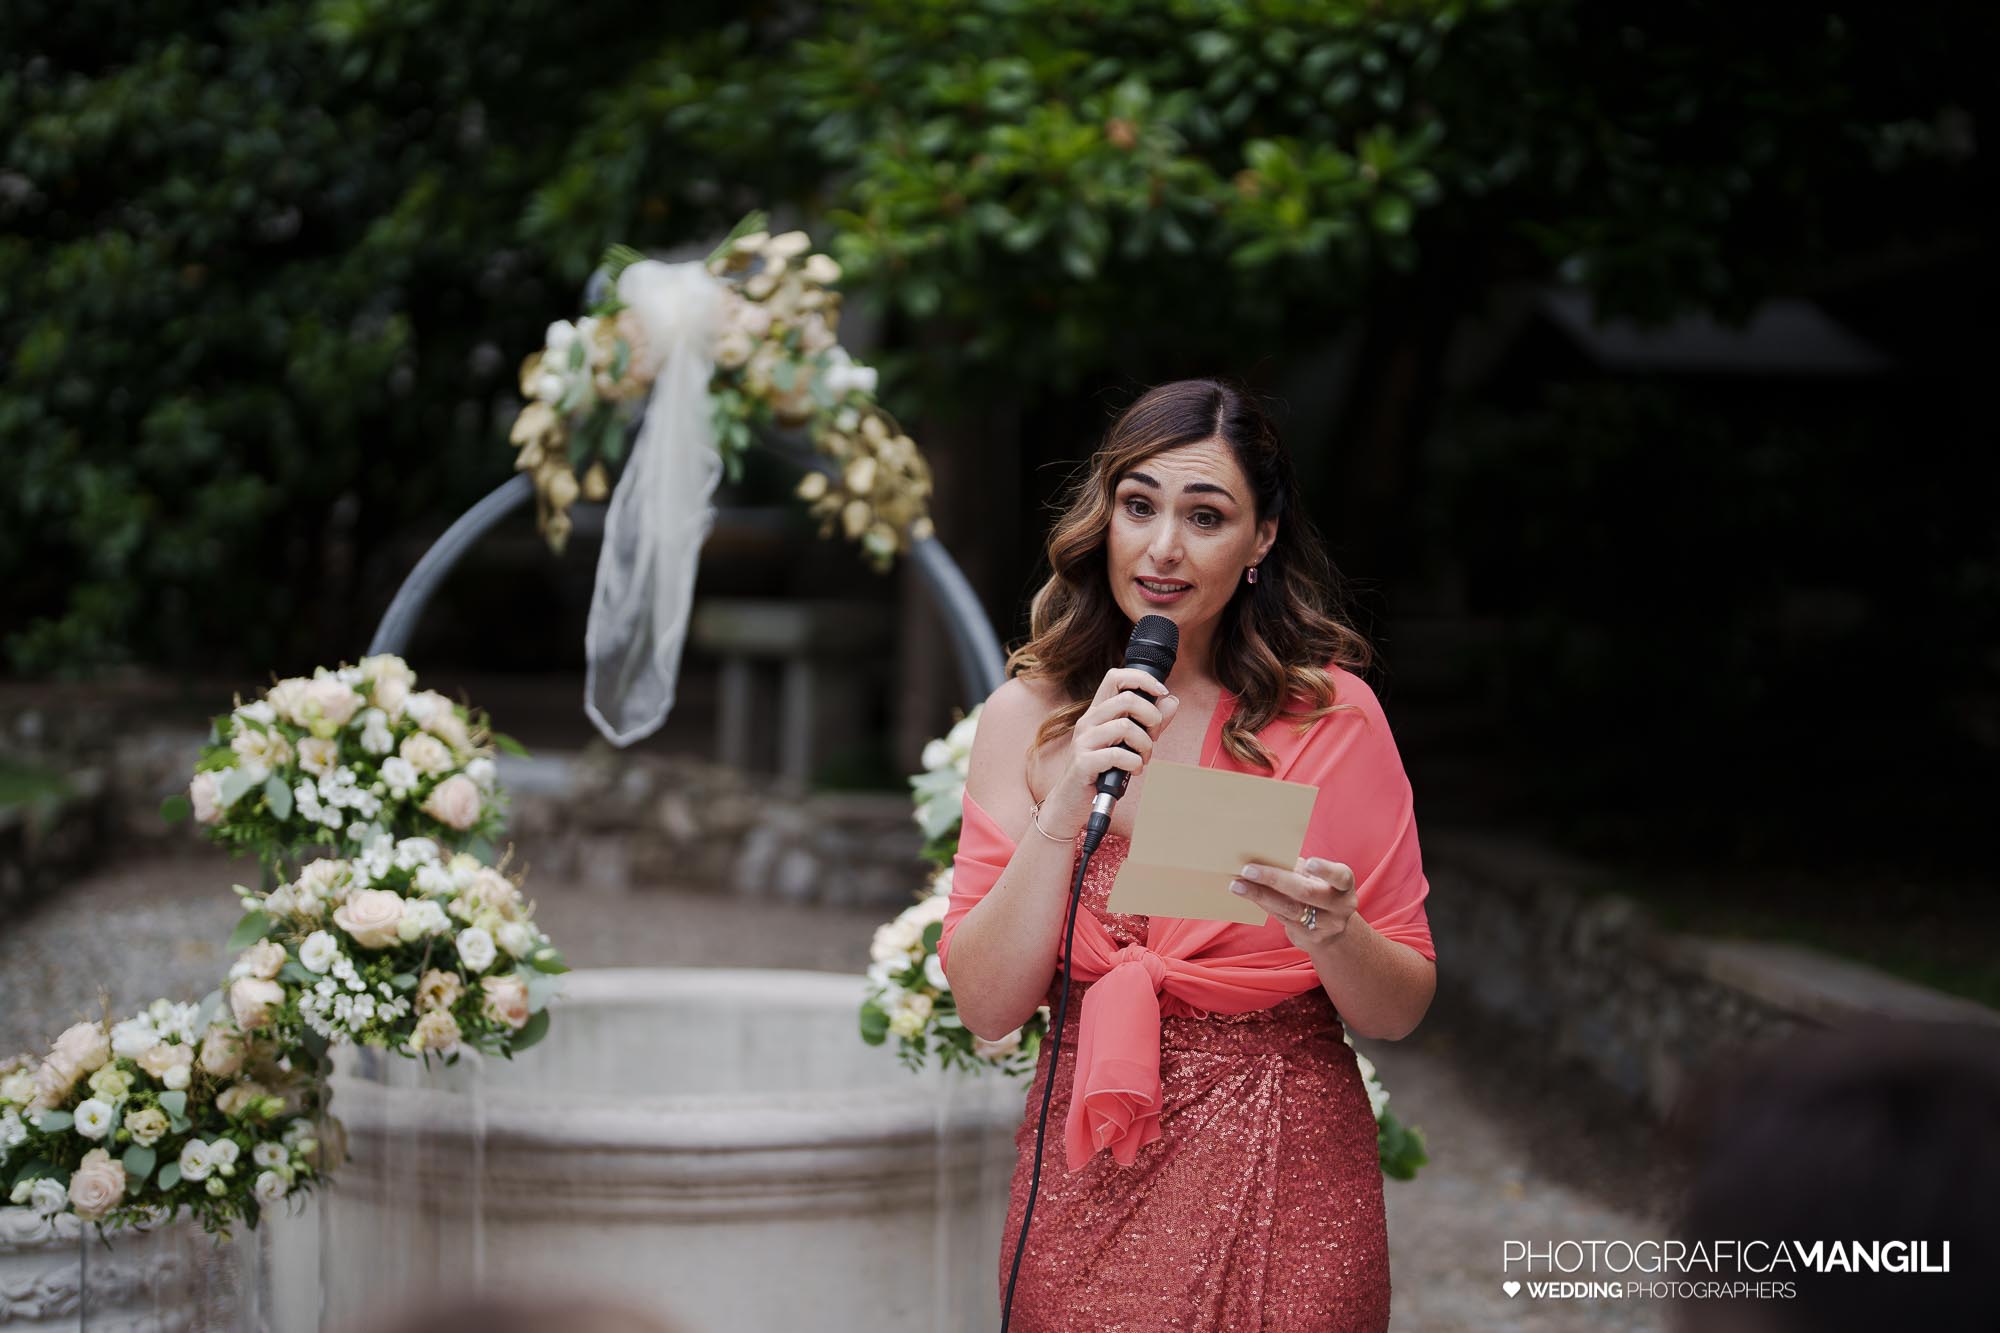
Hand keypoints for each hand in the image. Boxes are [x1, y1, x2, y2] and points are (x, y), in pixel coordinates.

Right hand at [1040, 667, 1179, 837]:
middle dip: (1151, 718)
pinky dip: (1134, 763)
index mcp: (1098, 712)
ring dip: (1145, 745)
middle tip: (1153, 737)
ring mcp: (1083, 741)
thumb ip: (1150, 722)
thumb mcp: (1129, 743)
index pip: (1116, 677)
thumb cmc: (1101, 771)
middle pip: (1126, 699)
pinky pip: (1118, 755)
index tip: (1161, 692)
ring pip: (1125, 727)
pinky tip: (1133, 770)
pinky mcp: (1083, 763)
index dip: (1142, 679)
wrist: (1070, 802)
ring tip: (1143, 759)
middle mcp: (1088, 721)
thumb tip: (1172, 700)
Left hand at [1228, 856, 1356, 949]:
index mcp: (1344, 885)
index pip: (1339, 876)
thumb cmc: (1318, 891)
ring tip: (1237, 884)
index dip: (1325, 870)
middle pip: (1305, 892)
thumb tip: (1262, 854)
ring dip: (1260, 895)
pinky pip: (1281, 917)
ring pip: (1289, 908)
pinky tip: (1246, 894)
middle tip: (1248, 869)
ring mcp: (1325, 924)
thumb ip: (1299, 869)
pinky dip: (1262, 903)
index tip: (1308, 863)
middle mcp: (1339, 906)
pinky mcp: (1309, 937)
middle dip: (1274, 879)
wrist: (1331, 930)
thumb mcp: (1317, 879)